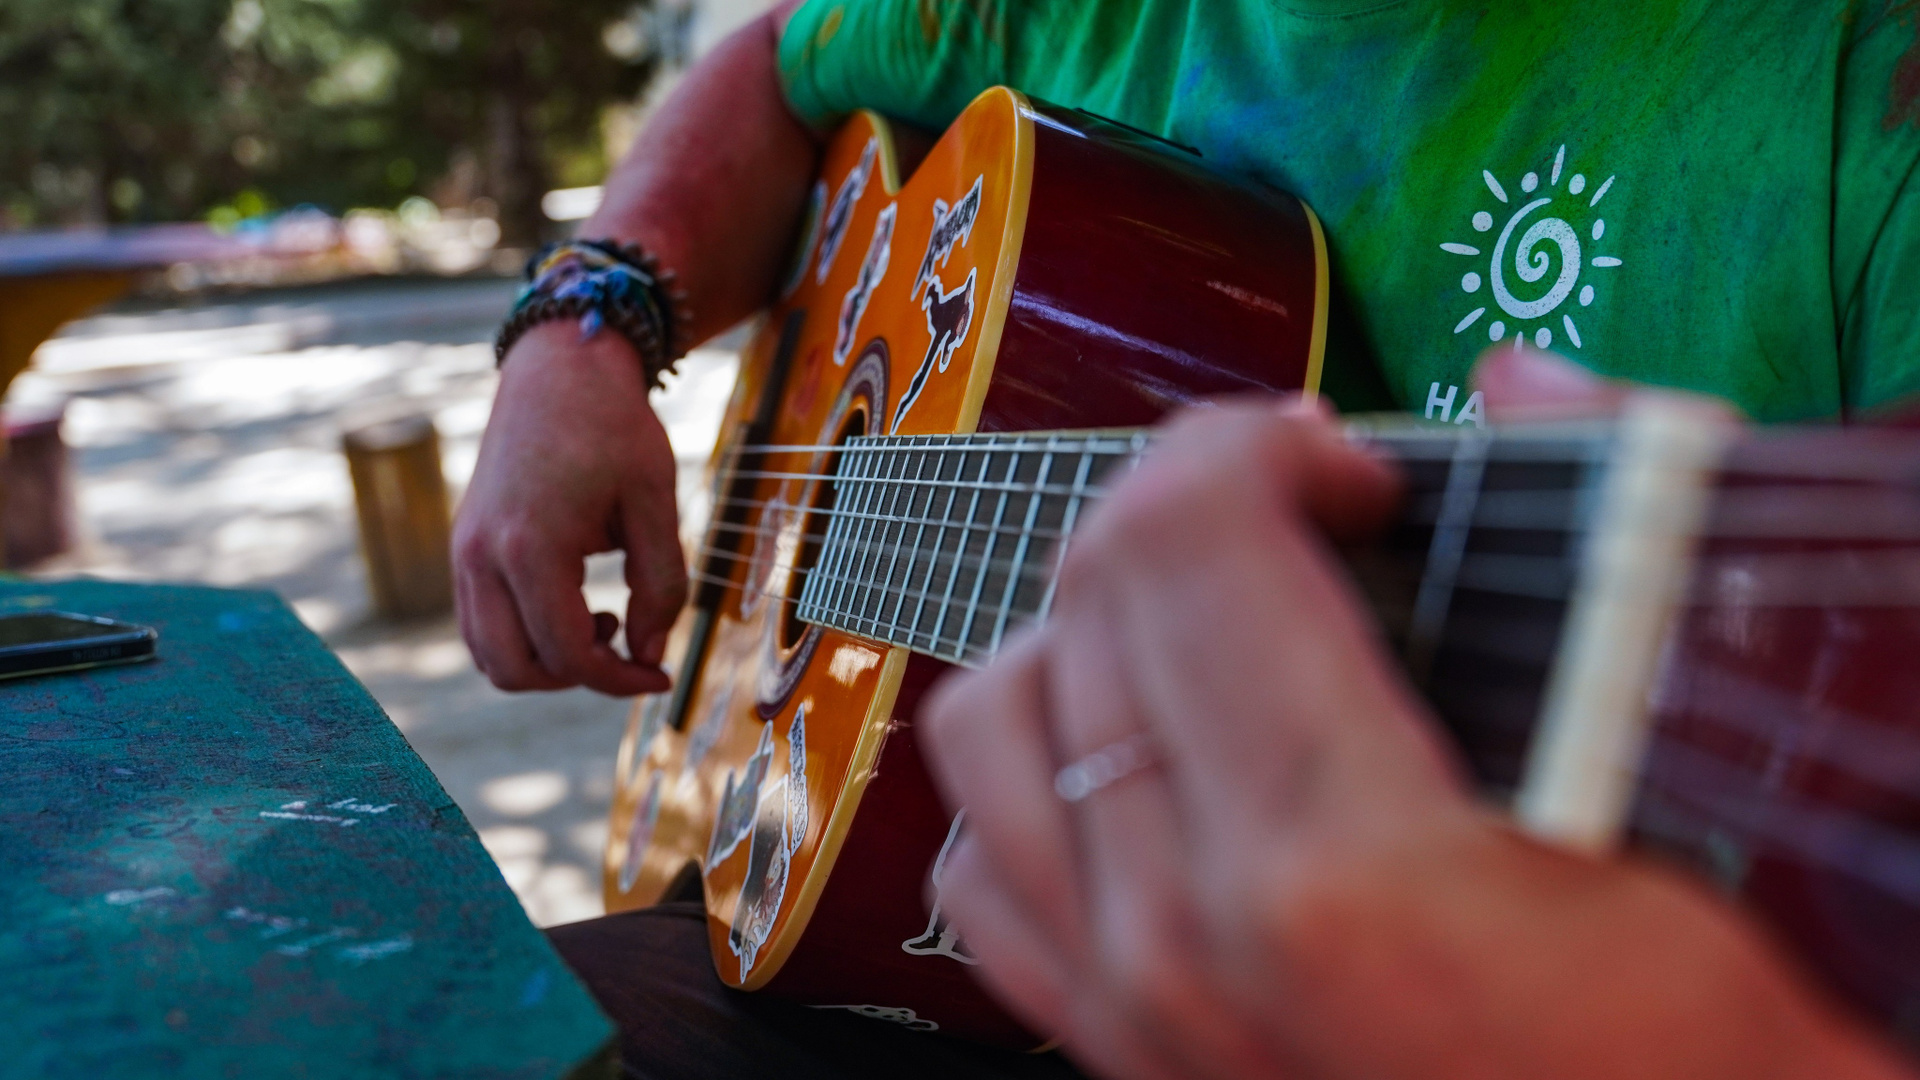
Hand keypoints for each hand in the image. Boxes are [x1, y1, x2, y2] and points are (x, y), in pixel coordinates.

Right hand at [453, 321, 683, 694]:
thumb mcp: (655, 502)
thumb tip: (650, 656)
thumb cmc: (613, 427)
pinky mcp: (462, 547)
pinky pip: (480, 625)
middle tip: (627, 647)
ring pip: (488, 655)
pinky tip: (572, 606)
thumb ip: (661, 585)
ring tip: (601, 621)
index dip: (620, 681)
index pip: (567, 654)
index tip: (661, 675)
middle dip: (577, 678)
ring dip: (545, 662)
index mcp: (530, 546)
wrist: (557, 369)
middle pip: (514, 670)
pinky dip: (522, 638)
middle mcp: (481, 556)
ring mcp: (462, 552)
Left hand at [921, 376, 1910, 1078]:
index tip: (1344, 467)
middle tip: (1301, 513)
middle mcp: (1192, 939)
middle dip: (1191, 503)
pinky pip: (979, 866)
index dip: (1257, 443)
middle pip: (1090, 599)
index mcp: (1340, 868)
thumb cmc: (1700, 1063)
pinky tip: (1140, 764)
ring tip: (1211, 626)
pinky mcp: (1111, 1050)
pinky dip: (1034, 779)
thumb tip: (1526, 387)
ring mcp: (1132, 1005)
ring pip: (995, 720)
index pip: (1186, 539)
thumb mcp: (1709, 811)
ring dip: (1092, 628)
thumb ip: (1623, 565)